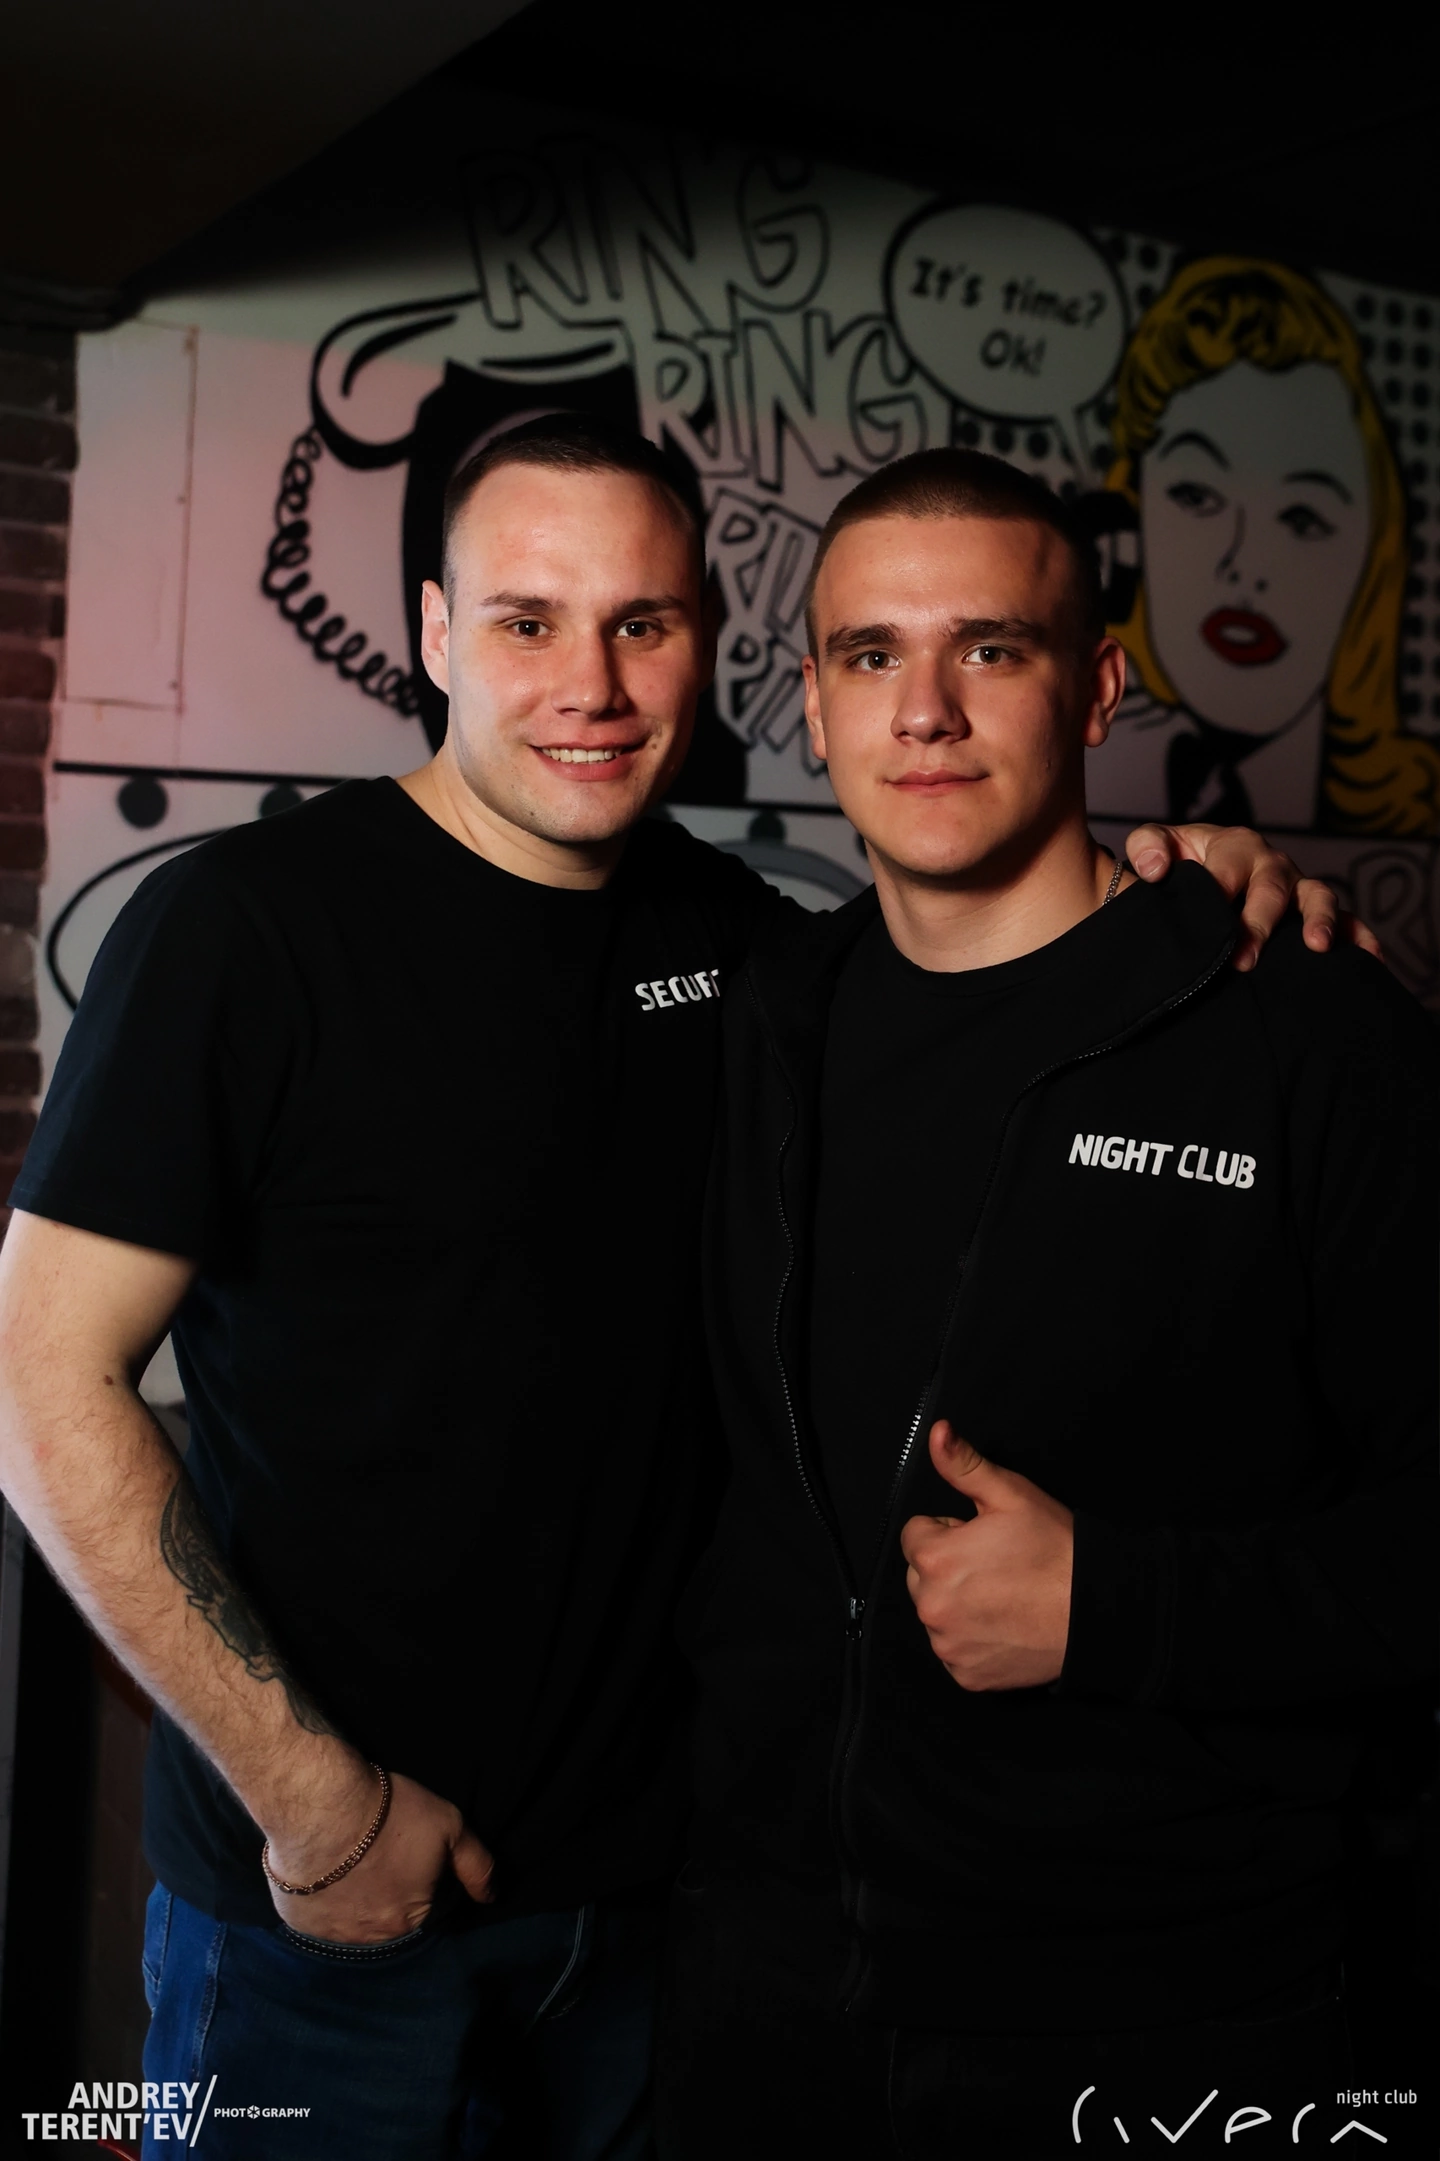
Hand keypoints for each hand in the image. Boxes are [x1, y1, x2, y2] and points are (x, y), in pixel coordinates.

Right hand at [263, 1766, 493, 1942]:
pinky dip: (322, 1900)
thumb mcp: (450, 1826)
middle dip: (389, 1894)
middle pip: (390, 1919)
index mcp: (413, 1920)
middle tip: (381, 1857)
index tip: (411, 1858)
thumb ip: (476, 1865)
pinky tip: (324, 1873)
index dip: (423, 1883)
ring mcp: (333, 1934)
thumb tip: (490, 1897)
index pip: (428, 1912)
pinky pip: (316, 1917)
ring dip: (355, 1901)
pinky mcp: (298, 1922)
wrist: (321, 1807)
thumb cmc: (389, 1814)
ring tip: (352, 1864)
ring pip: (351, 1921)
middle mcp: (374, 1938)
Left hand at [899, 1421, 1072, 1691]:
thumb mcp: (1010, 1495)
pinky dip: (972, 1639)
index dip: (949, 1531)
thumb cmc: (1054, 1549)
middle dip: (948, 1567)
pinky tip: (1004, 1625)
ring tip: (1003, 1595)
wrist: (1095, 1610)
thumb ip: (964, 1465)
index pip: (916, 1534)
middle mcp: (931, 1606)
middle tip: (995, 1565)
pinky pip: (954, 1651)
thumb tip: (936, 1433)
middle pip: (921, 1576)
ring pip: (937, 1613)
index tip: (982, 1537)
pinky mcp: (967, 1676)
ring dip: (958, 1604)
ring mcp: (948, 1646)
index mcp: (935, 1559)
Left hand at [1123, 821, 1383, 972]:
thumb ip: (1148, 847)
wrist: (1195, 884)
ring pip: (1317, 897)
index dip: (1220, 891)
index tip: (1209, 920)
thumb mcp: (1156, 847)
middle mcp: (1271, 864)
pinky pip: (1347, 922)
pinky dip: (1359, 937)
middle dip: (1260, 921)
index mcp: (1233, 846)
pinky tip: (1369, 959)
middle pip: (1272, 888)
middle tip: (1245, 957)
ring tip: (1317, 946)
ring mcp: (1297, 889)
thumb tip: (1154, 867)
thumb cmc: (1179, 866)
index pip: (1227, 868)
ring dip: (1319, 920)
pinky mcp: (1314, 913)